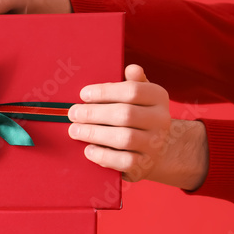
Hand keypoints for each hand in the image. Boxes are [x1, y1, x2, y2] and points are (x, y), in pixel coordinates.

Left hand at [68, 64, 208, 189]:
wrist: (156, 150)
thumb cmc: (138, 118)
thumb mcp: (139, 97)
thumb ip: (133, 83)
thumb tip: (131, 69)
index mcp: (158, 97)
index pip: (132, 91)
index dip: (105, 92)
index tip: (83, 95)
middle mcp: (161, 120)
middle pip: (125, 114)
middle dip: (94, 114)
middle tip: (73, 114)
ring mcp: (154, 144)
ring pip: (124, 138)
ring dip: (94, 134)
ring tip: (74, 131)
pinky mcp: (144, 165)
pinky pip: (123, 161)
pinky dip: (103, 156)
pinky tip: (88, 150)